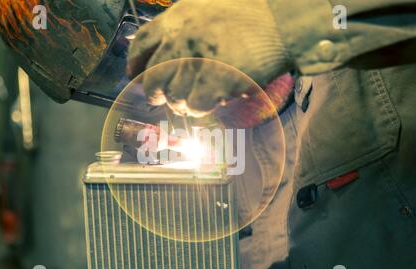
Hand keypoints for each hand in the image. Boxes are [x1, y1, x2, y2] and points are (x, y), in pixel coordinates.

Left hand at [127, 0, 292, 116]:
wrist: (283, 20)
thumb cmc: (251, 11)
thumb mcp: (209, 3)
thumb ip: (186, 25)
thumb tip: (169, 51)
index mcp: (177, 18)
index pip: (142, 43)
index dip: (135, 63)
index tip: (135, 75)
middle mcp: (181, 40)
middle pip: (153, 77)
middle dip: (154, 93)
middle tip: (160, 99)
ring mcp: (197, 63)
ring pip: (174, 96)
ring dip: (180, 104)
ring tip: (191, 103)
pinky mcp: (214, 82)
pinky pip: (196, 106)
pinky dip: (200, 109)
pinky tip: (209, 104)